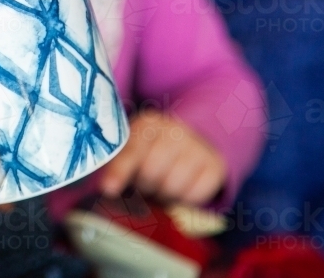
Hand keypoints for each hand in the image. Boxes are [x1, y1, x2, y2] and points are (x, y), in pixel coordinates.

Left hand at [99, 111, 225, 205]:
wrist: (192, 142)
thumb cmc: (152, 152)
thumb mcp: (132, 151)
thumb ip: (118, 166)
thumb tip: (108, 188)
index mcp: (147, 124)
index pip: (131, 150)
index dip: (119, 171)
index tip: (108, 189)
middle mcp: (175, 130)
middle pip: (151, 172)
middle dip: (144, 185)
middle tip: (145, 184)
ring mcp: (198, 146)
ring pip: (173, 186)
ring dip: (164, 194)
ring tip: (162, 186)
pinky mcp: (216, 165)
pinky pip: (195, 195)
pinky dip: (185, 199)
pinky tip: (181, 189)